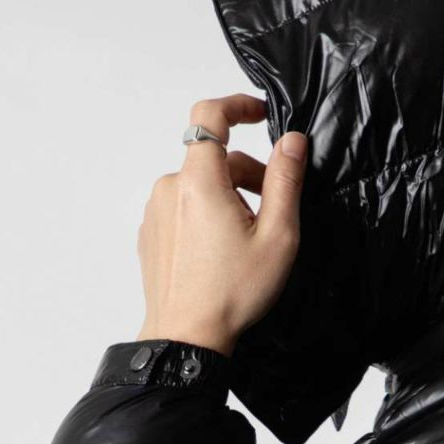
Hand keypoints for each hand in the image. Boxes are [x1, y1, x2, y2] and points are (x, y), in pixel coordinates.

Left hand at [135, 95, 305, 355]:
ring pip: (199, 185)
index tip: (261, 114)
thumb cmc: (233, 292)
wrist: (187, 337)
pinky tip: (223, 251)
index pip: (209, 115)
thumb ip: (286, 181)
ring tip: (249, 237)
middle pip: (213, 159)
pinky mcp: (150, 233)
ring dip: (227, 196)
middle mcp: (170, 189)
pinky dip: (206, 215)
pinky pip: (183, 208)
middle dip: (247, 172)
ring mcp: (155, 212)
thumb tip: (293, 141)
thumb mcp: (277, 236)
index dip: (238, 105)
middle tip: (275, 208)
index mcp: (199, 181)